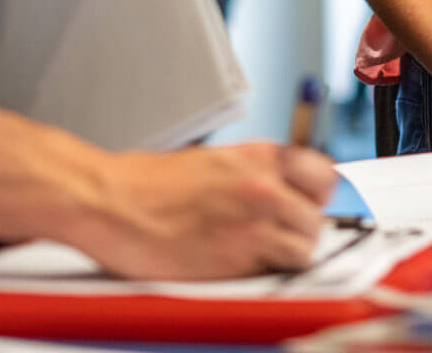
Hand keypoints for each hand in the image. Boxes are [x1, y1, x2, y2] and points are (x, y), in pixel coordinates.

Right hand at [71, 142, 338, 279]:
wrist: (108, 201)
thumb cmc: (143, 184)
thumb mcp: (210, 163)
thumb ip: (250, 176)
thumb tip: (275, 195)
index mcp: (256, 156)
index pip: (323, 173)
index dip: (318, 196)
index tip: (309, 207)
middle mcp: (263, 185)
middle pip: (318, 216)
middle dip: (302, 230)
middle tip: (281, 238)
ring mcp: (254, 221)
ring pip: (306, 247)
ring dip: (290, 256)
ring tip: (262, 258)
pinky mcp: (238, 257)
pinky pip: (279, 271)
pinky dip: (270, 275)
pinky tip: (246, 270)